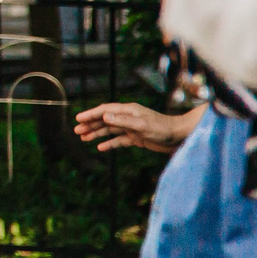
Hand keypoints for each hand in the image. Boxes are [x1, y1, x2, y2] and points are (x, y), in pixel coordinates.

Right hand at [72, 101, 204, 153]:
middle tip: (76, 131)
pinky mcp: (137, 137)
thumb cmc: (163, 128)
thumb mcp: (142, 125)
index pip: (105, 110)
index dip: (91, 114)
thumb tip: (104, 115)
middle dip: (90, 125)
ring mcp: (132, 128)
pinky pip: (119, 140)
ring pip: (110, 130)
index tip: (78, 119)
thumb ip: (123, 120)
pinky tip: (101, 147)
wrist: (180, 137)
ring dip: (97, 133)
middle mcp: (128, 117)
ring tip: (83, 138)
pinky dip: (109, 143)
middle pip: (105, 120)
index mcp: (128, 111)